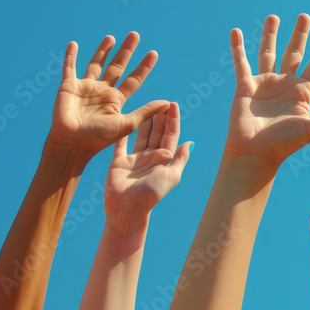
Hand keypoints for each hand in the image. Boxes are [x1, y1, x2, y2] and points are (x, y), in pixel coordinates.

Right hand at [48, 32, 169, 163]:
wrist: (72, 144)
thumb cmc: (99, 139)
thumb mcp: (127, 124)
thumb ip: (146, 112)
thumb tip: (168, 103)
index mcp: (117, 100)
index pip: (134, 79)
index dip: (143, 67)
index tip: (153, 53)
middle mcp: (102, 91)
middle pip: (117, 66)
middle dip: (126, 51)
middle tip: (135, 35)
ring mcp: (85, 88)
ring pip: (96, 64)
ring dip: (103, 50)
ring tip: (112, 37)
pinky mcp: (69, 87)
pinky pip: (69, 68)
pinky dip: (70, 56)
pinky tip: (73, 44)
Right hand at [105, 102, 191, 218]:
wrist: (128, 208)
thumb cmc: (152, 193)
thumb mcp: (172, 175)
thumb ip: (180, 158)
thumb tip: (190, 142)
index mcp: (164, 159)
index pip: (170, 135)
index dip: (172, 120)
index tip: (173, 104)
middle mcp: (150, 157)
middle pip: (157, 132)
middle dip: (160, 117)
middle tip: (162, 101)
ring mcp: (135, 159)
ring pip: (141, 135)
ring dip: (145, 121)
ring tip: (148, 106)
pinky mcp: (119, 161)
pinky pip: (120, 143)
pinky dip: (123, 133)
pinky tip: (125, 119)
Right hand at [224, 14, 309, 175]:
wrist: (255, 154)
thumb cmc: (285, 144)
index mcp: (303, 92)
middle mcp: (285, 84)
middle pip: (294, 53)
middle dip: (300, 35)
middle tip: (305, 16)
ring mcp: (265, 84)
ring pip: (268, 53)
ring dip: (271, 35)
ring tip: (274, 17)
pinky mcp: (245, 86)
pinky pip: (241, 63)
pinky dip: (237, 48)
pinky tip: (235, 32)